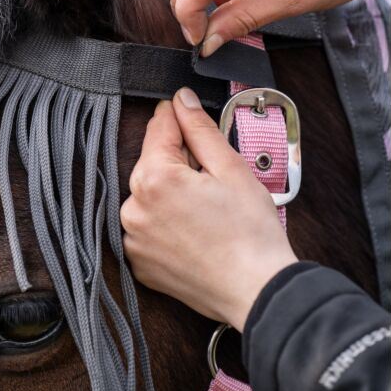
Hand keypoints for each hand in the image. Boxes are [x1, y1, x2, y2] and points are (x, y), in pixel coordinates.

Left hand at [120, 88, 297, 331]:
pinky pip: (147, 225)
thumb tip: (181, 100)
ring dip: (169, 188)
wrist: (257, 291)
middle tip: (212, 173)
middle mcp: (133, 208)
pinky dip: (165, 219)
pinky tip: (194, 226)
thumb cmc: (250, 232)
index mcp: (154, 179)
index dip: (178, 116)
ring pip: (148, 193)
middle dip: (178, 158)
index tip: (188, 112)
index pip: (159, 128)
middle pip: (152, 161)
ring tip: (206, 205)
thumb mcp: (230, 167)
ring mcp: (134, 239)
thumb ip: (199, 128)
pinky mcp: (139, 262)